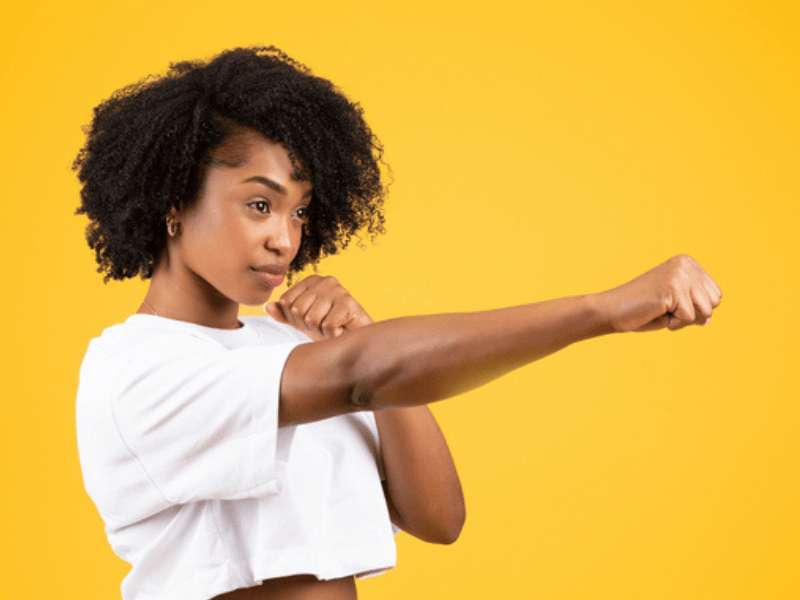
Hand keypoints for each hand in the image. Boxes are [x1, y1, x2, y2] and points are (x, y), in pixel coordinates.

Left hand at [264, 275, 371, 339]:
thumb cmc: (331, 327)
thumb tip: (267, 307)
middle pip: (297, 310)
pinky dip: (333, 334)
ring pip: (312, 319)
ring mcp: (339, 291)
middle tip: (323, 325)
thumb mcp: (303, 321)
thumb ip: (284, 314)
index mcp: (312, 280)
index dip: (294, 318)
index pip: (286, 301)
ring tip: (333, 327)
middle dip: (308, 325)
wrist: (357, 338)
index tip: (311, 321)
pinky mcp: (350, 304)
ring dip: (321, 331)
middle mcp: (325, 281)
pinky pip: (328, 326)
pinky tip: (341, 329)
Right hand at [596, 255, 721, 331]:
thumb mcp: (675, 303)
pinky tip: (655, 313)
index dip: (695, 308)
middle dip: (692, 314)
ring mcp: (678, 274)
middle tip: (665, 309)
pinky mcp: (671, 288)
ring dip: (683, 320)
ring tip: (661, 311)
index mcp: (687, 262)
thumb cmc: (642, 310)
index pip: (715, 295)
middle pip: (714, 303)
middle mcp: (685, 264)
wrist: (612, 310)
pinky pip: (689, 318)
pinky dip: (673, 323)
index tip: (671, 304)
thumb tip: (708, 318)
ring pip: (705, 311)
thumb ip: (696, 305)